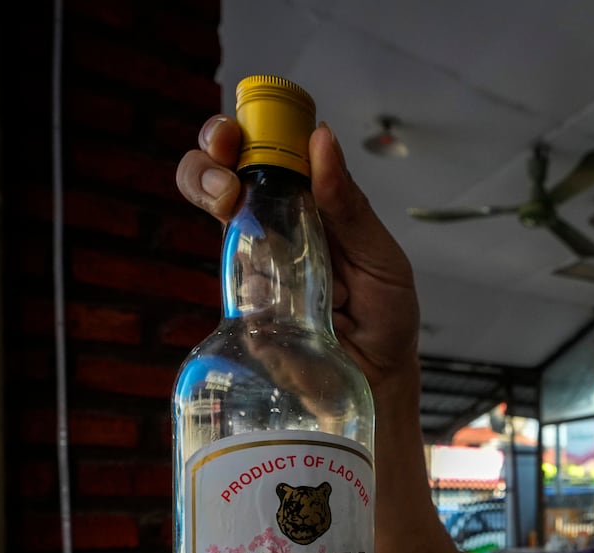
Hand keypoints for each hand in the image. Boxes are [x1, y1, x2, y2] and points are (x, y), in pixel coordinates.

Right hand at [175, 115, 420, 390]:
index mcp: (312, 207)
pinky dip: (236, 269)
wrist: (379, 384)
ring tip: (226, 195)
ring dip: (206, 187)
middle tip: (224, 156)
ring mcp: (256, 267)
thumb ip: (350, 207)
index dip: (250, 132)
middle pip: (223, 175)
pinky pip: (227, 279)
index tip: (244, 128)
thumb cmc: (387, 319)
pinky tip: (261, 275)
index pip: (271, 155)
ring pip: (214, 215)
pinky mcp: (245, 309)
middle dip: (209, 156)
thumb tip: (321, 139)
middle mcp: (276, 229)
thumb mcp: (381, 258)